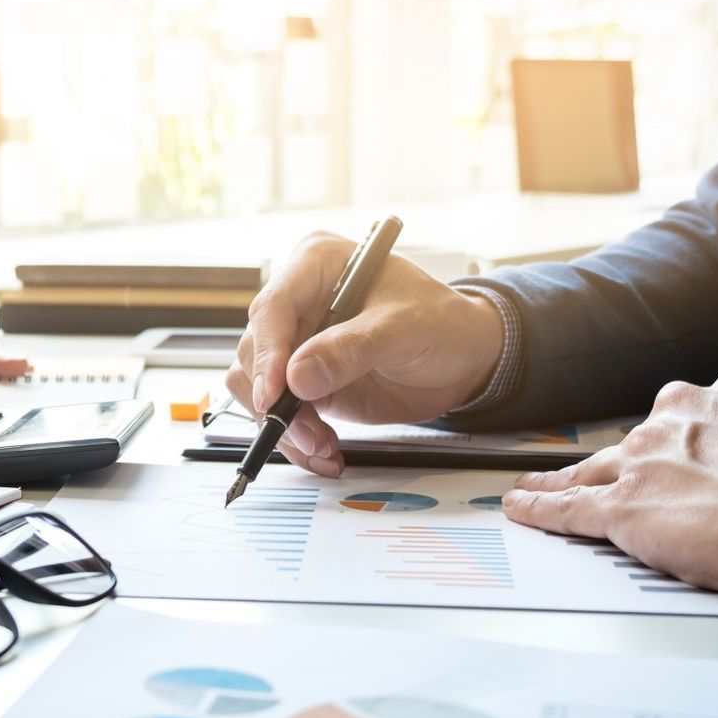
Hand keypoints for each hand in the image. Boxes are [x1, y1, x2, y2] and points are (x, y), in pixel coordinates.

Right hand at [225, 231, 504, 475]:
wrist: (461, 358)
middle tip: (309, 434)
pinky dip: (295, 438)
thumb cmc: (440, 323)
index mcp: (316, 265)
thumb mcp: (403, 329)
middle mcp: (297, 302)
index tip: (274, 395)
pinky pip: (278, 412)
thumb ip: (351, 350)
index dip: (267, 353)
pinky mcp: (301, 380)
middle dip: (277, 400)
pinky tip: (324, 452)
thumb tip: (297, 377)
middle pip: (256, 351)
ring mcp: (296, 343)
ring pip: (256, 386)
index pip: (273, 308)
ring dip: (284, 425)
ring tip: (322, 447)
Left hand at [502, 372, 717, 596]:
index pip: (687, 419)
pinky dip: (541, 507)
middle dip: (626, 465)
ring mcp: (643, 463)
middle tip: (620, 482)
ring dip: (564, 480)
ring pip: (591, 470)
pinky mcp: (623, 508)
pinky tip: (524, 507)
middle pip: (635, 444)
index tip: (678, 453)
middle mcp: (675, 420)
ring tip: (538, 485)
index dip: (681, 443)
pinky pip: (568, 507)